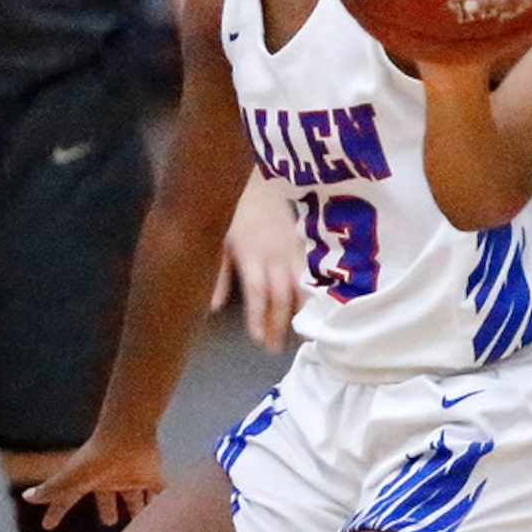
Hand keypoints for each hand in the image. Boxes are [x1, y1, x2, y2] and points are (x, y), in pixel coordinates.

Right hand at [22, 428, 165, 528]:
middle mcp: (109, 479)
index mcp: (88, 480)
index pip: (69, 499)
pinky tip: (170, 508)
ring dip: (138, 507)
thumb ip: (53, 489)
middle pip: (107, 498)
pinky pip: (159, 488)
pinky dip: (163, 497)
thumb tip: (26, 498)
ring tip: (142, 522)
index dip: (57, 511)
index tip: (47, 525)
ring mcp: (131, 475)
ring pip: (134, 496)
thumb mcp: (73, 476)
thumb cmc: (98, 456)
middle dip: (108, 510)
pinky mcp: (151, 473)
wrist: (128, 434)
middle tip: (109, 523)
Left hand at [213, 176, 302, 352]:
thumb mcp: (219, 240)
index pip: (257, 291)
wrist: (264, 181)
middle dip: (278, 324)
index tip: (257, 340)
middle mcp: (275, 255)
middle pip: (280, 295)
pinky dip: (318, 296)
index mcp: (251, 254)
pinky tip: (318, 313)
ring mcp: (295, 251)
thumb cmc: (236, 212)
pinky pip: (316, 275)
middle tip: (273, 350)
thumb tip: (213, 308)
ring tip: (298, 338)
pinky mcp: (310, 247)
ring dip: (300, 314)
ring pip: (303, 287)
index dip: (259, 316)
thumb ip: (219, 275)